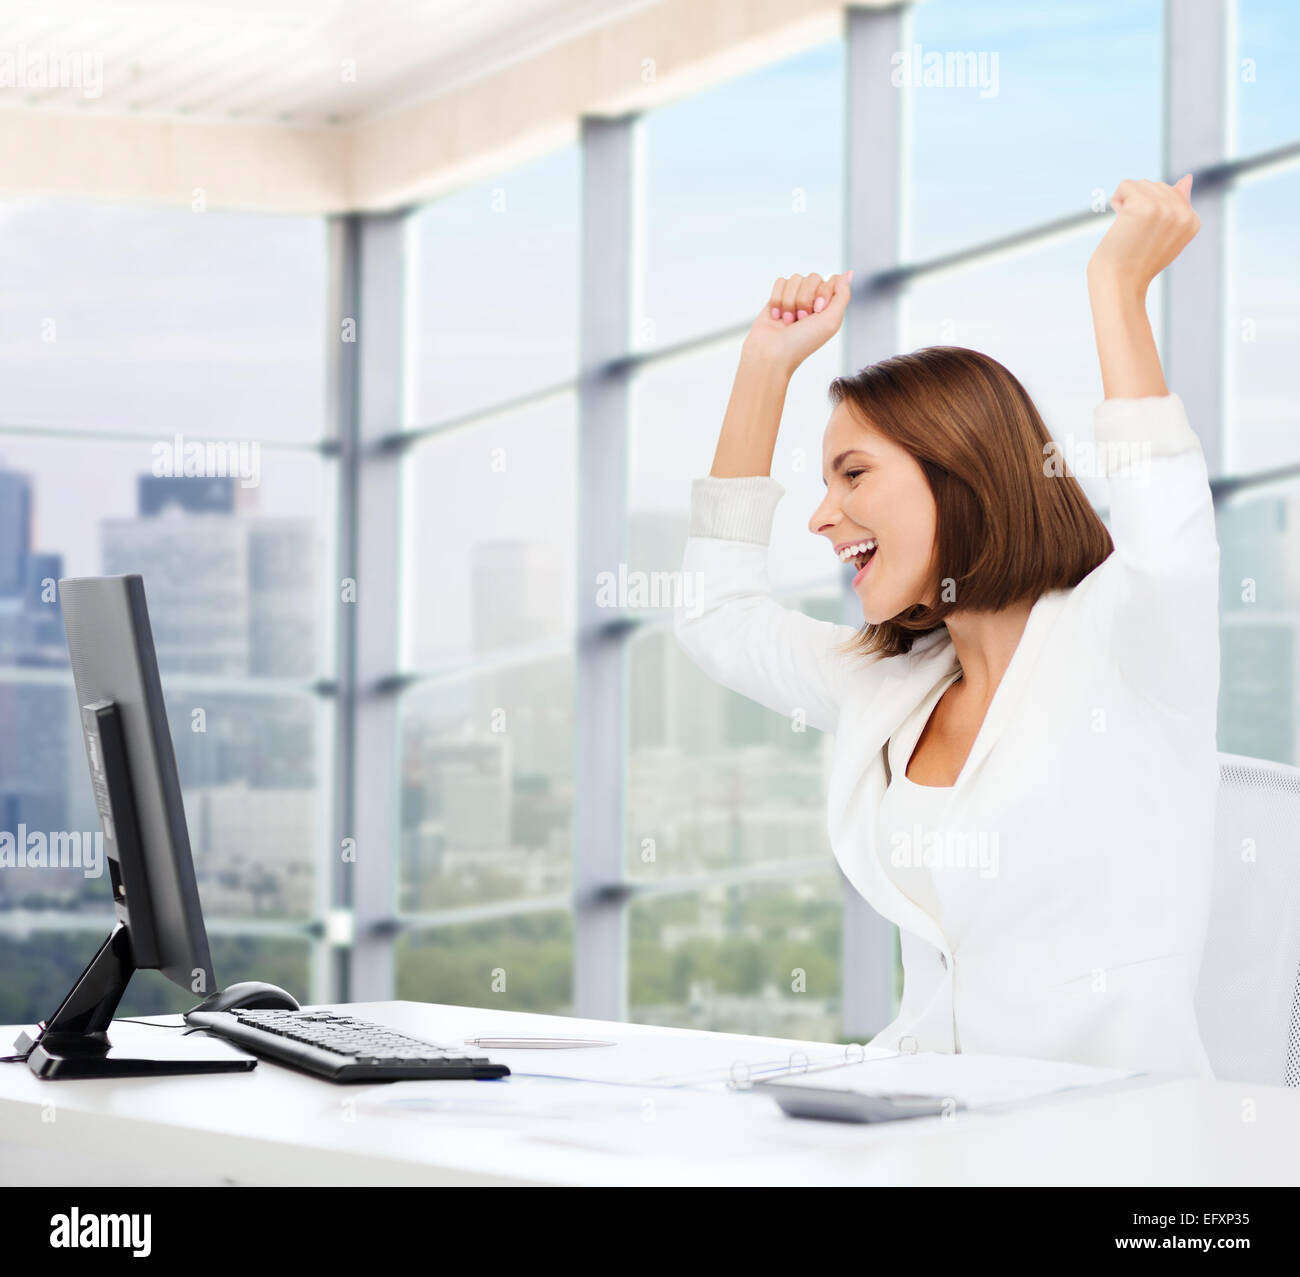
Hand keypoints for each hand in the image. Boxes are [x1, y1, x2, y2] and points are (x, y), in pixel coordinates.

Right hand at [741, 271, 852, 376]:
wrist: (771, 354)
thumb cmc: (801, 344)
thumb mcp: (831, 322)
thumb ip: (843, 296)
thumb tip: (848, 274)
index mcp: (829, 307)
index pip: (833, 280)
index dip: (824, 291)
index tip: (818, 310)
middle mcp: (813, 301)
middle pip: (813, 278)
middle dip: (805, 299)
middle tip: (801, 320)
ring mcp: (794, 298)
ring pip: (795, 279)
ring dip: (790, 302)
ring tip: (788, 321)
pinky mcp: (777, 298)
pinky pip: (780, 282)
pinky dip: (778, 300)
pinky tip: (777, 316)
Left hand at [1087, 175, 1199, 293]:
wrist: (1120, 285)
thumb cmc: (1135, 266)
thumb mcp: (1163, 236)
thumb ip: (1177, 207)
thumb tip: (1187, 178)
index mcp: (1193, 220)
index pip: (1168, 194)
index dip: (1149, 214)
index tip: (1146, 239)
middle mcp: (1184, 212)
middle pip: (1155, 186)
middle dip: (1138, 206)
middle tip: (1135, 237)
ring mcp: (1166, 207)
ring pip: (1140, 184)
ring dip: (1126, 204)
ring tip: (1127, 231)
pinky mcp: (1145, 205)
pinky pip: (1125, 185)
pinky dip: (1116, 201)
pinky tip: (1119, 222)